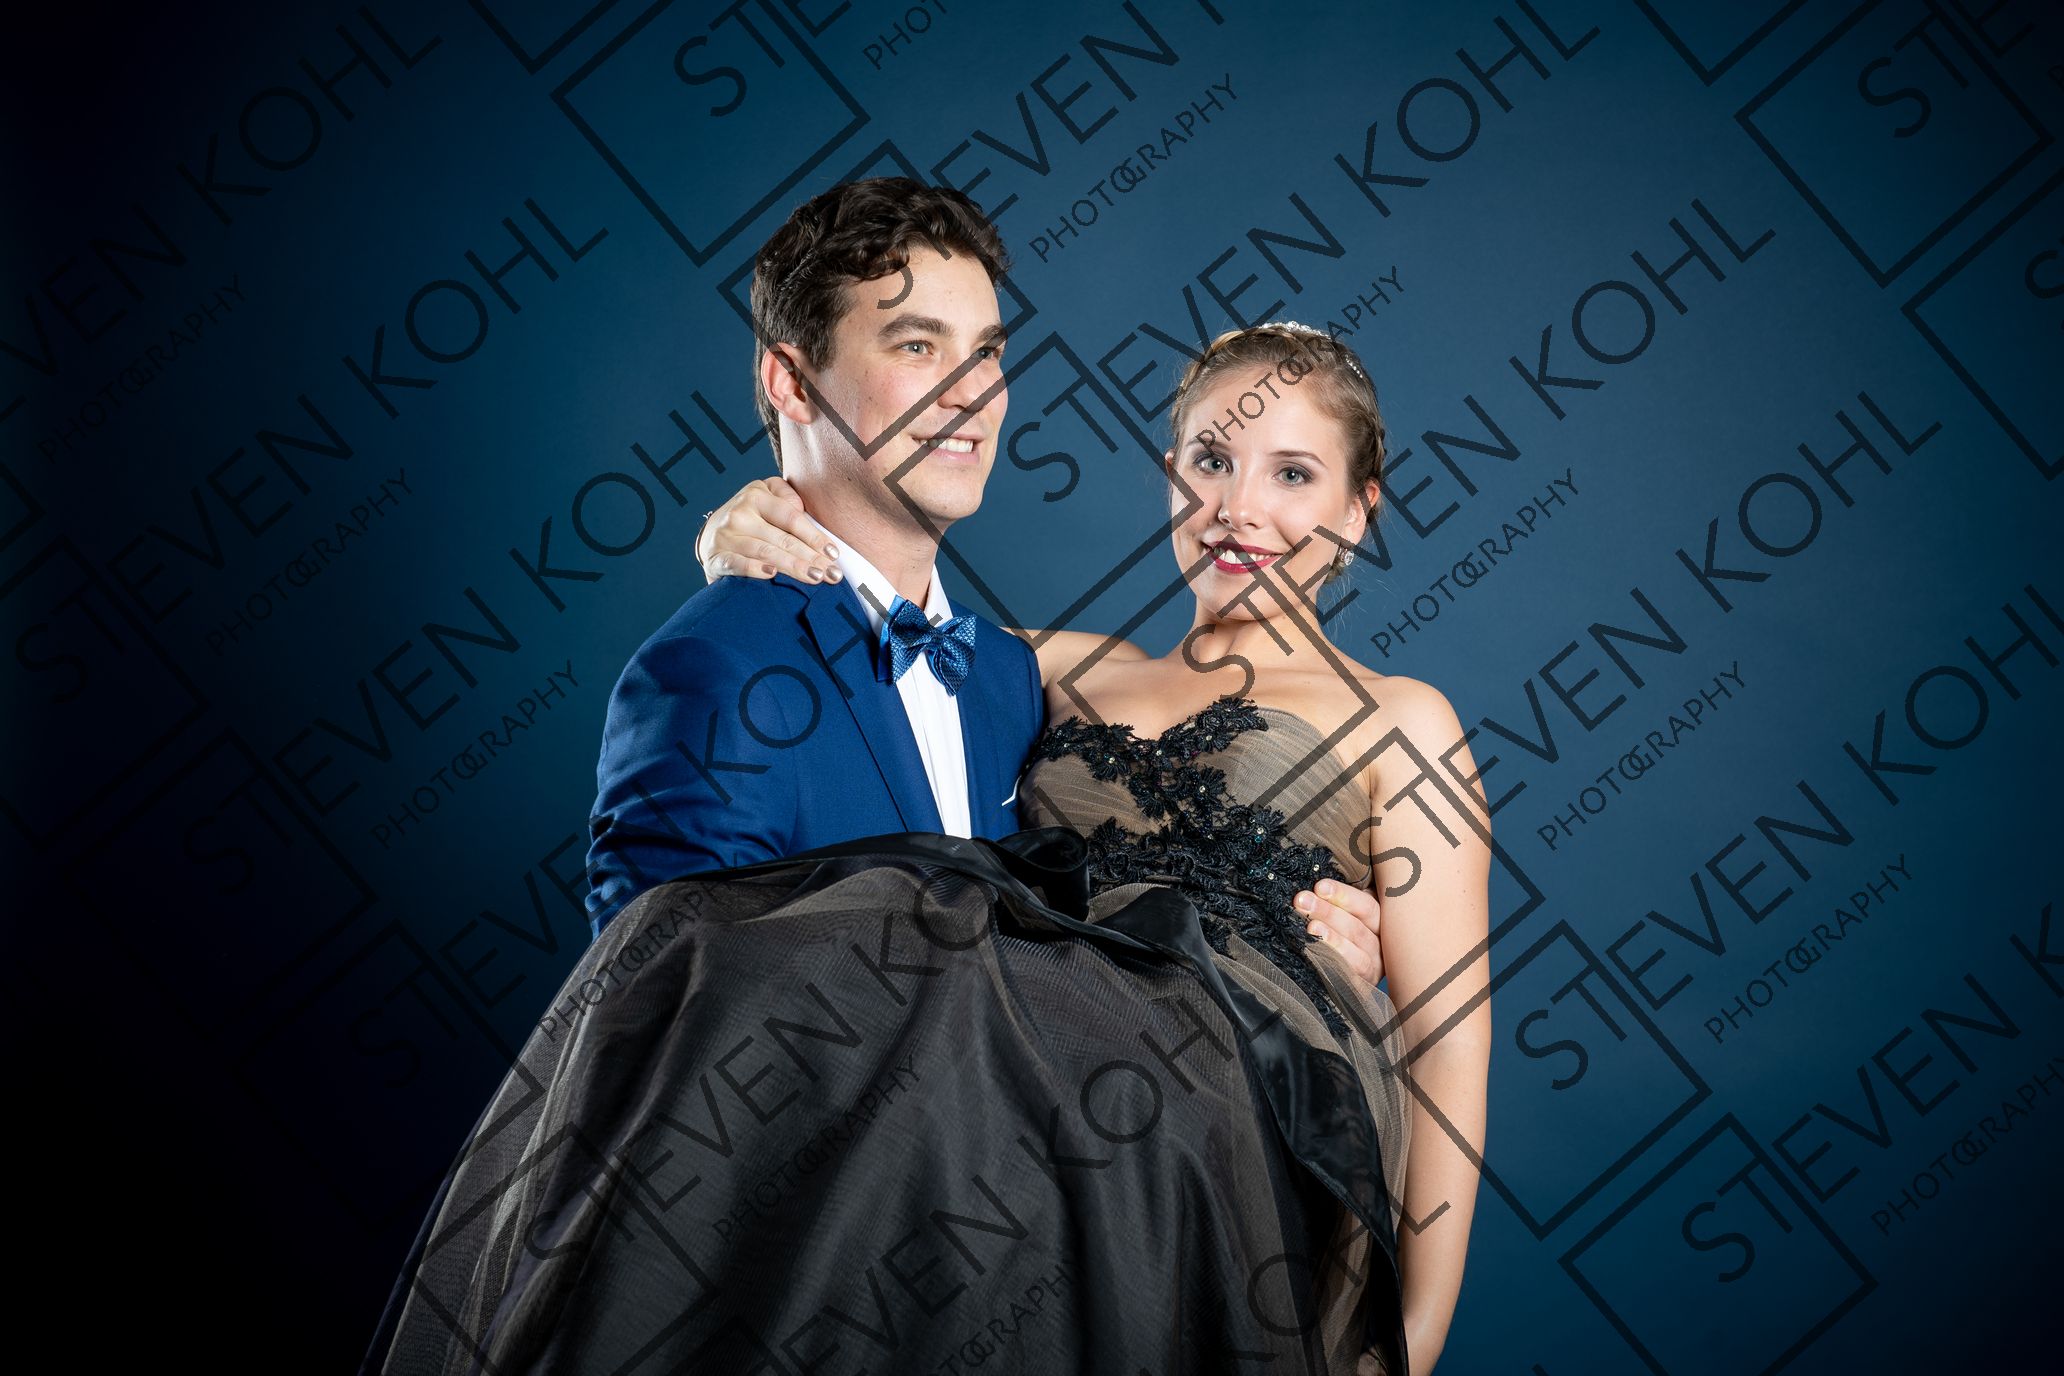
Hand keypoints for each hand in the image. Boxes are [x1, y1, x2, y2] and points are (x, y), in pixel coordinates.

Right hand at [697, 475, 842, 583]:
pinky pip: (736, 564)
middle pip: (782, 538)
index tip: (834, 554)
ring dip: (792, 567)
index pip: (791, 517)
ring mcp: (726, 536)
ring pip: (764, 552)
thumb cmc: (751, 517)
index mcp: (756, 495)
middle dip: (811, 558)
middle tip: (832, 574)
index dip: (814, 536)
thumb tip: (802, 508)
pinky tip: (772, 574)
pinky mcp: (715, 557)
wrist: (711, 535)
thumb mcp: (766, 495)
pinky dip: (753, 569)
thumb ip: (786, 496)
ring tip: (814, 577)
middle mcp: (739, 513)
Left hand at [1294, 878, 1383, 990]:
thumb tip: (1315, 887)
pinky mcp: (1362, 988)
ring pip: (1357, 955)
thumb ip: (1339, 902)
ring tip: (1311, 928)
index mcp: (1380, 921)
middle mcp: (1381, 946)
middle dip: (1327, 912)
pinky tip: (1314, 956)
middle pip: (1357, 928)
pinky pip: (1349, 979)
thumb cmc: (1346, 932)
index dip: (1343, 896)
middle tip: (1301, 901)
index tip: (1319, 886)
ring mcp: (1373, 968)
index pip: (1366, 906)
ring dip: (1332, 939)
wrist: (1352, 975)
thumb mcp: (1350, 912)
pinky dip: (1332, 966)